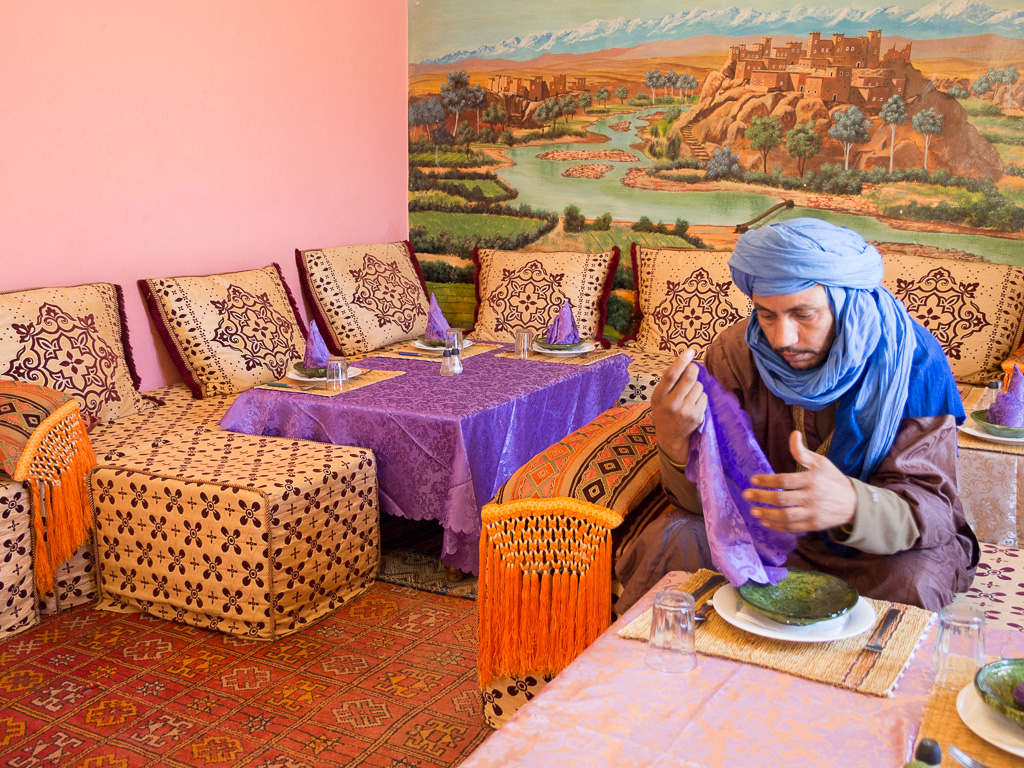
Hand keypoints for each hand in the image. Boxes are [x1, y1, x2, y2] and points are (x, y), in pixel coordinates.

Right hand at [651, 349, 705, 465]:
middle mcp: (671, 404)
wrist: (671, 437)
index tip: (690, 351)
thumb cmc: (664, 412)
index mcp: (659, 396)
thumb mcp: (659, 397)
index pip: (671, 375)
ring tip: (689, 394)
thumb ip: (669, 383)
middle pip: (689, 378)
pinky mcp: (697, 416)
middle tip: (693, 369)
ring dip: (696, 386)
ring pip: (699, 386)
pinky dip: (701, 397)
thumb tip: (686, 361)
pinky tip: (694, 404)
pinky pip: (704, 397)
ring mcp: (685, 411)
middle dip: (694, 369)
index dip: (681, 361)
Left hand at [741, 431, 856, 532]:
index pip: (784, 481)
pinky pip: (793, 527)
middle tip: (746, 495)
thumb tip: (793, 434)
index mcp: (812, 480)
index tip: (753, 480)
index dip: (767, 481)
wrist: (854, 504)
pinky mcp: (814, 526)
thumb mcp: (821, 462)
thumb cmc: (833, 480)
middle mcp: (812, 497)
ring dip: (767, 514)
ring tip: (753, 511)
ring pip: (786, 516)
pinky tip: (766, 522)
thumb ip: (802, 452)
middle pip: (782, 499)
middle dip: (762, 497)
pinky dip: (778, 526)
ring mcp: (813, 513)